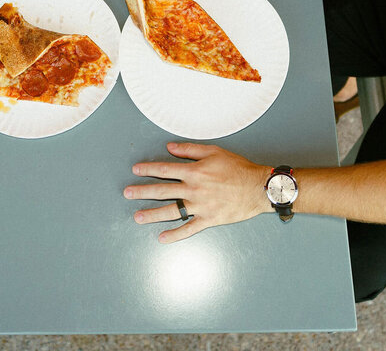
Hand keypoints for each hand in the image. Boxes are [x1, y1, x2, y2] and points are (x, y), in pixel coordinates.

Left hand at [123, 142, 271, 242]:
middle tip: (127, 193)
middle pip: (162, 191)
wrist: (258, 188)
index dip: (148, 169)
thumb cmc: (238, 168)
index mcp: (194, 171)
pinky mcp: (208, 220)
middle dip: (142, 191)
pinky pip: (188, 229)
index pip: (165, 170)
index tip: (136, 170)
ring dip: (152, 214)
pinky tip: (162, 238)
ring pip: (171, 211)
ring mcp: (200, 206)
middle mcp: (194, 189)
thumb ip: (190, 150)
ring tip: (137, 217)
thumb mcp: (214, 152)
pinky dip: (175, 235)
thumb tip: (169, 147)